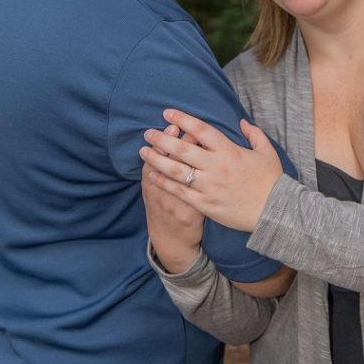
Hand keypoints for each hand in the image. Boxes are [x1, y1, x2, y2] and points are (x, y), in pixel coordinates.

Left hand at [139, 109, 281, 232]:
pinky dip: (164, 182)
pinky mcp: (205, 204)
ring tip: (143, 151)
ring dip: (157, 159)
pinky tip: (152, 175)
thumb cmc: (271, 181)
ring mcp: (209, 186)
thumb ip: (254, 134)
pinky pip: (179, 191)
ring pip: (176, 170)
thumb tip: (241, 121)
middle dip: (161, 139)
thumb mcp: (267, 153)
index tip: (167, 113)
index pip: (201, 130)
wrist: (276, 213)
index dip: (182, 119)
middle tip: (147, 133)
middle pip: (182, 149)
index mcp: (229, 151)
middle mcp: (216, 167)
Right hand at [141, 125, 203, 273]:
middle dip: (179, 144)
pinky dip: (205, 178)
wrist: (169, 238)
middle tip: (188, 128)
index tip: (174, 125)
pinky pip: (199, 191)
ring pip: (185, 175)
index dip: (165, 140)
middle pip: (171, 162)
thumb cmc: (161, 206)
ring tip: (201, 142)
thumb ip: (156, 166)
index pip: (158, 156)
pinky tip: (213, 166)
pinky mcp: (193, 211)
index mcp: (152, 182)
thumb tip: (166, 140)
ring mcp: (177, 201)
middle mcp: (162, 190)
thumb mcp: (151, 188)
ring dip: (194, 159)